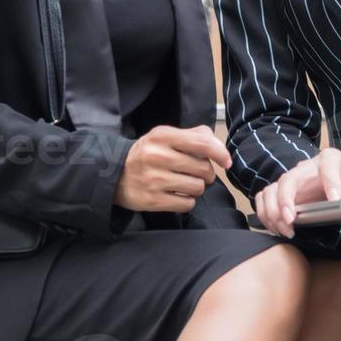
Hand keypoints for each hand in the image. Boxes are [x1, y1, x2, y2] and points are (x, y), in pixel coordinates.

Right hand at [114, 125, 231, 213]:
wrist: (114, 175)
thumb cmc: (148, 154)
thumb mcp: (165, 136)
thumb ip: (194, 135)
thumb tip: (219, 147)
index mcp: (163, 136)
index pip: (202, 144)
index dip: (220, 153)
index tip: (226, 162)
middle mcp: (157, 156)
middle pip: (203, 169)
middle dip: (206, 173)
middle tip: (195, 172)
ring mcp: (154, 180)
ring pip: (198, 188)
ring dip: (197, 187)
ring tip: (185, 183)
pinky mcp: (152, 201)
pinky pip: (187, 204)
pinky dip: (187, 201)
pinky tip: (177, 194)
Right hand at [254, 148, 340, 237]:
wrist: (340, 184)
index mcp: (330, 161)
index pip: (329, 162)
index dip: (331, 180)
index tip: (335, 199)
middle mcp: (306, 168)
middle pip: (289, 178)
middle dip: (286, 200)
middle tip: (292, 220)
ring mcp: (292, 179)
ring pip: (272, 190)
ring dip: (273, 212)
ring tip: (285, 229)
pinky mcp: (281, 192)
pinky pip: (264, 198)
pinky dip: (265, 214)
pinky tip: (277, 228)